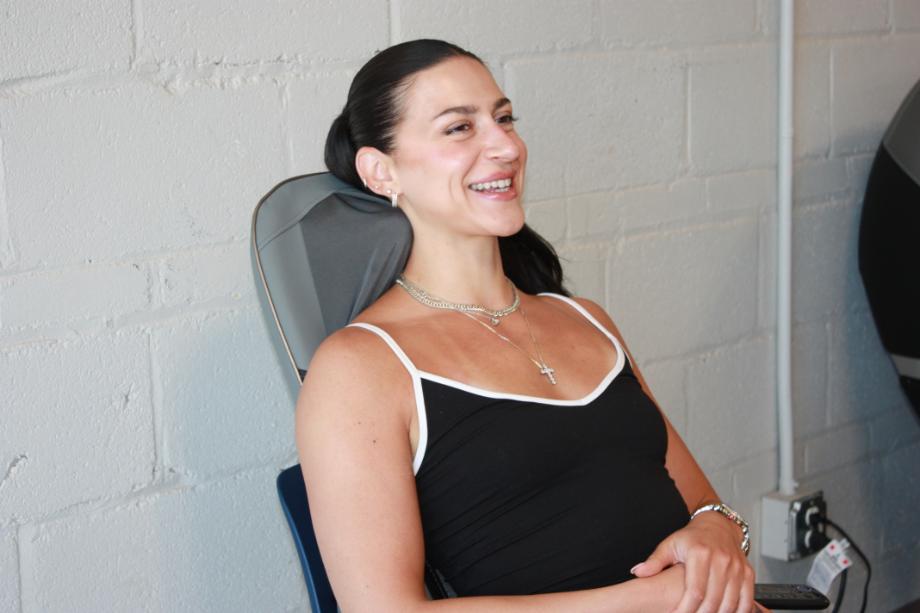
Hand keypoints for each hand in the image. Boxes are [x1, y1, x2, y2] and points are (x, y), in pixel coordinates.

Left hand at [631, 512, 754, 612]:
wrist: (718, 526)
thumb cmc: (692, 537)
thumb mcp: (670, 544)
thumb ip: (655, 561)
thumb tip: (638, 572)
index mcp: (700, 553)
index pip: (695, 591)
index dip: (686, 609)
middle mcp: (721, 560)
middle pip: (713, 600)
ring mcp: (736, 567)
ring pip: (730, 602)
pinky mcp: (747, 572)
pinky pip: (747, 599)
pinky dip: (739, 611)